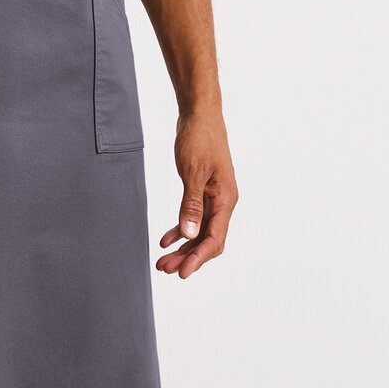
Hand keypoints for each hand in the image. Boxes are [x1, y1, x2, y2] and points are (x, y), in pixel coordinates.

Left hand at [156, 108, 237, 278]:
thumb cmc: (199, 139)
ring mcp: (214, 196)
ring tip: (163, 259)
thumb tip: (190, 235)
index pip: (214, 238)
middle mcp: (223, 201)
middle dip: (187, 256)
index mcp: (225, 199)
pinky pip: (194, 216)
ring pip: (200, 230)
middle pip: (208, 239)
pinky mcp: (203, 189)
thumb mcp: (193, 172)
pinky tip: (166, 238)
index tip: (182, 273)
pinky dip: (181, 228)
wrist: (200, 114)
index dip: (198, 258)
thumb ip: (191, 205)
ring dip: (183, 246)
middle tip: (164, 268)